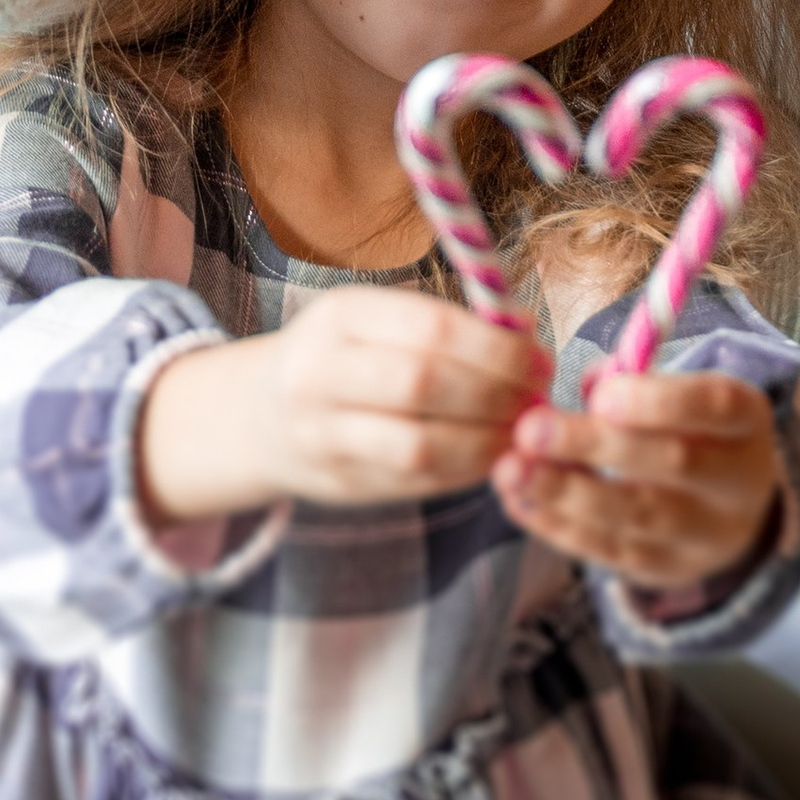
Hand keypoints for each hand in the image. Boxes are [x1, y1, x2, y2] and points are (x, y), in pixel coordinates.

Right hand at [139, 290, 550, 522]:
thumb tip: (527, 338)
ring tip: (522, 432)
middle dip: (496, 393)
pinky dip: (467, 470)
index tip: (537, 357)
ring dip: (487, 441)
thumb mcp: (377, 319)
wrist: (262, 416)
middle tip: (537, 398)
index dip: (496, 347)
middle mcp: (319, 374)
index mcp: (339, 316)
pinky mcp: (340, 484)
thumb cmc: (345, 355)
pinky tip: (494, 456)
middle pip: (423, 384)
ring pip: (420, 445)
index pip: (431, 328)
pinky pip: (417, 482)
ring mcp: (322, 435)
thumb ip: (445, 327)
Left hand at [494, 367, 778, 589]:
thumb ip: (634, 379)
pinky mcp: (666, 570)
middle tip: (530, 429)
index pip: (714, 407)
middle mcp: (737, 482)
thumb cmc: (687, 429)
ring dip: (565, 491)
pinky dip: (558, 525)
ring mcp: (705, 536)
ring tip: (511, 469)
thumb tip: (590, 385)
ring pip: (636, 516)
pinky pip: (609, 550)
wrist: (728, 510)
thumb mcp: (680, 392)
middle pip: (672, 463)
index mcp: (746, 421)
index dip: (659, 401)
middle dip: (594, 445)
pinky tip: (518, 500)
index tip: (600, 397)